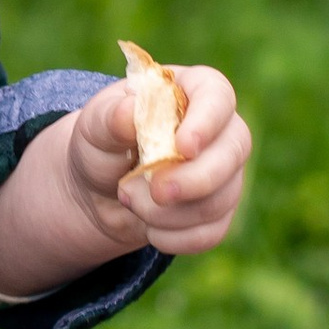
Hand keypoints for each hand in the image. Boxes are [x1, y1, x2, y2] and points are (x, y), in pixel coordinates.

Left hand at [73, 64, 250, 253]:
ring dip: (171, 212)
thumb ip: (109, 118)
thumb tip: (128, 112)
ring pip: (222, 197)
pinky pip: (212, 231)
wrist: (98, 192)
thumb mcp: (94, 127)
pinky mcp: (219, 211)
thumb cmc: (102, 145)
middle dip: (194, 179)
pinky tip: (148, 228)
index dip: (206, 122)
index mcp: (192, 91)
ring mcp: (225, 172)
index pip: (217, 96)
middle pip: (234, 150)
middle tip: (155, 192)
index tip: (183, 147)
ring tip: (129, 200)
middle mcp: (219, 130)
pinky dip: (175, 237)